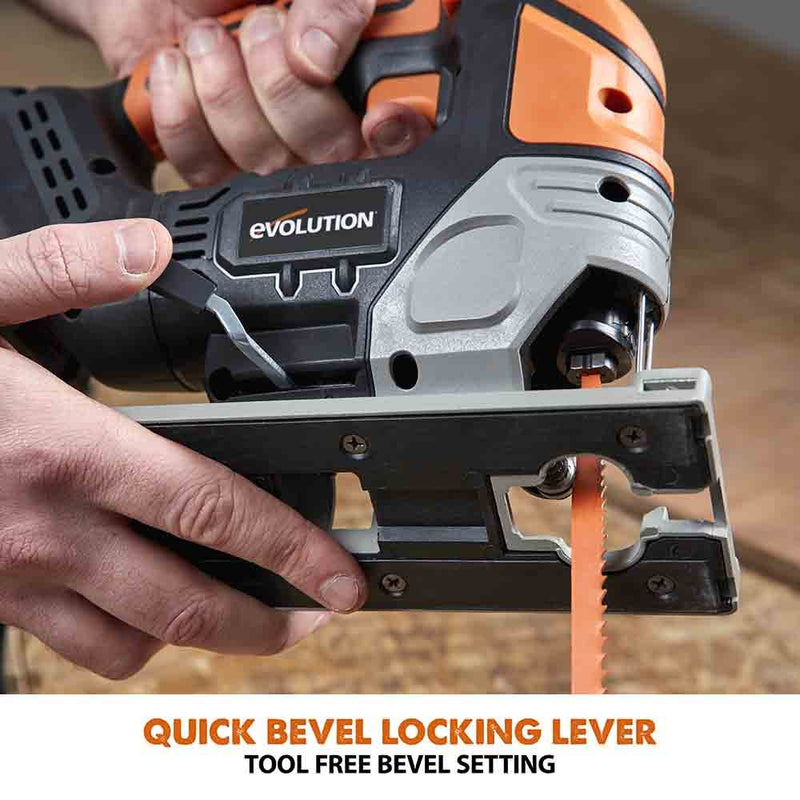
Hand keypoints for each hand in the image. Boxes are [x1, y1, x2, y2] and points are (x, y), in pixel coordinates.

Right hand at [0, 219, 365, 679]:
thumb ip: (61, 267)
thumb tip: (148, 247)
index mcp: (61, 451)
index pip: (211, 511)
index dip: (290, 549)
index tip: (340, 575)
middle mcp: (41, 531)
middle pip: (185, 605)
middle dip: (264, 625)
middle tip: (313, 620)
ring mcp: (6, 578)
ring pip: (125, 644)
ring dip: (191, 638)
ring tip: (235, 615)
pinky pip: (64, 646)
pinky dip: (117, 638)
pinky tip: (135, 604)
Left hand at [31, 0, 432, 186]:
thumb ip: (331, 2)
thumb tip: (318, 56)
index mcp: (352, 70)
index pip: (402, 120)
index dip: (399, 126)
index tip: (379, 112)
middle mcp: (316, 117)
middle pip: (327, 150)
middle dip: (282, 85)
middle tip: (257, 27)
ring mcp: (265, 143)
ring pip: (264, 159)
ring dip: (225, 89)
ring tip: (206, 37)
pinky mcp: (210, 157)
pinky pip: (204, 168)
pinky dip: (181, 113)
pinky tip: (177, 70)